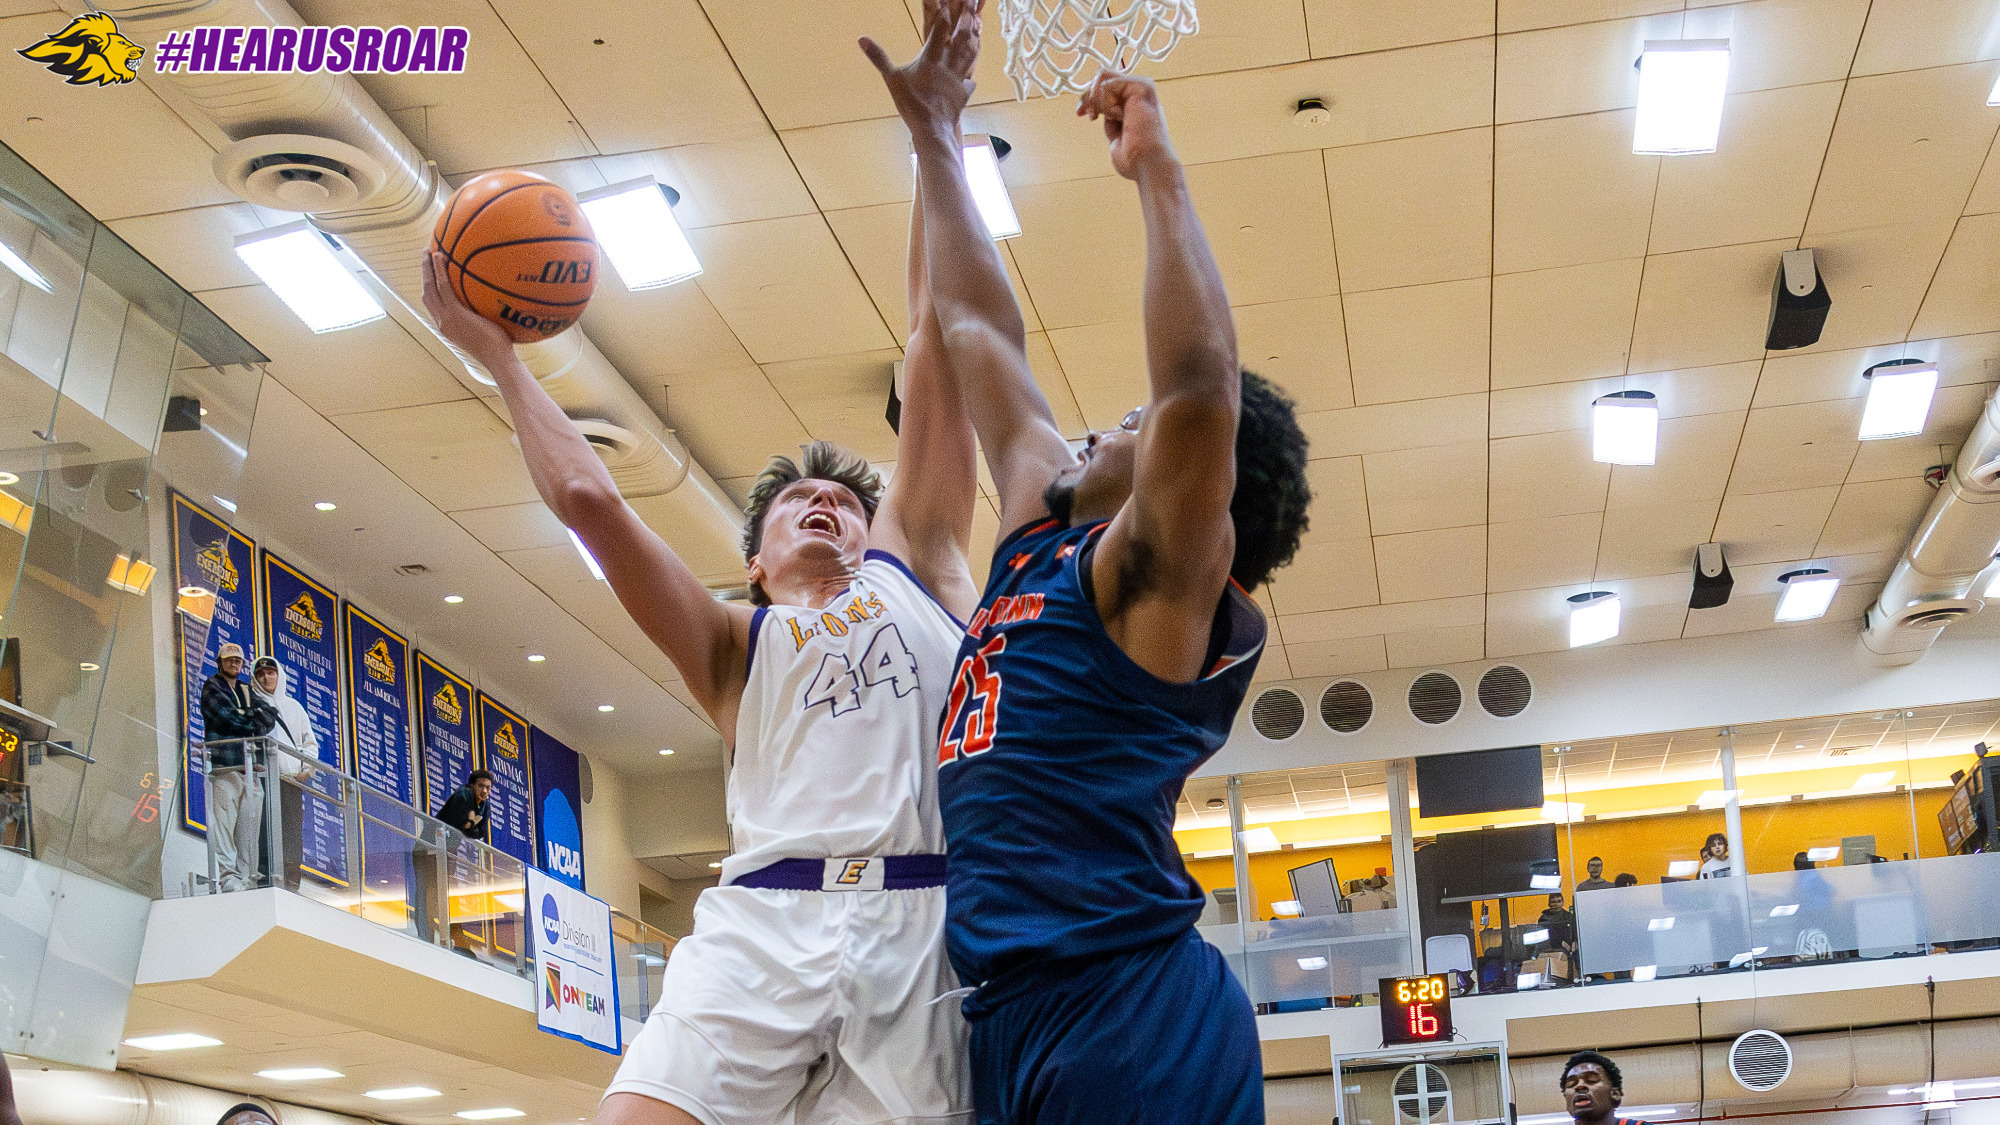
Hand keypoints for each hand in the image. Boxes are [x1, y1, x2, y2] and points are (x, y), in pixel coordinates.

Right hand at [421, 249, 514, 365]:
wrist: (498, 359)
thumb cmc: (499, 348)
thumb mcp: (484, 330)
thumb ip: (481, 317)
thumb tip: (494, 300)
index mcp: (446, 326)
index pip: (432, 303)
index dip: (428, 285)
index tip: (430, 271)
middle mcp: (442, 322)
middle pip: (426, 292)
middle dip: (424, 272)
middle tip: (425, 255)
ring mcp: (446, 318)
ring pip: (430, 287)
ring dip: (427, 267)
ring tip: (429, 250)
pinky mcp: (455, 314)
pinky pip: (444, 287)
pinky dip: (439, 270)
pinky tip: (441, 256)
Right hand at [860, 0, 978, 136]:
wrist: (933, 129)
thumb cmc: (912, 103)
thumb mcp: (891, 79)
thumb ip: (879, 57)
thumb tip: (862, 39)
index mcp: (931, 59)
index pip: (941, 30)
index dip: (945, 13)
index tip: (949, 1)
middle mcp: (948, 65)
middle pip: (961, 37)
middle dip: (967, 19)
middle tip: (972, 5)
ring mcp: (958, 79)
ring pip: (969, 54)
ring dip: (974, 39)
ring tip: (978, 26)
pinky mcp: (963, 94)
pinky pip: (969, 82)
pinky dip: (970, 78)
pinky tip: (971, 79)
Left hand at [1077, 71, 1178, 180]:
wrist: (1147, 165)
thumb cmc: (1135, 159)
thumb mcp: (1115, 135)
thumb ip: (1109, 120)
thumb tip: (1097, 109)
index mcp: (1135, 103)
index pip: (1106, 86)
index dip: (1089, 97)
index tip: (1080, 113)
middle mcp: (1139, 93)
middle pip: (1103, 77)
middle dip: (1088, 95)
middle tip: (1086, 114)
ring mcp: (1142, 88)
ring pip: (1104, 77)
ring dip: (1096, 99)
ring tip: (1100, 117)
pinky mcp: (1142, 87)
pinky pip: (1109, 84)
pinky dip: (1105, 103)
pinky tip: (1116, 116)